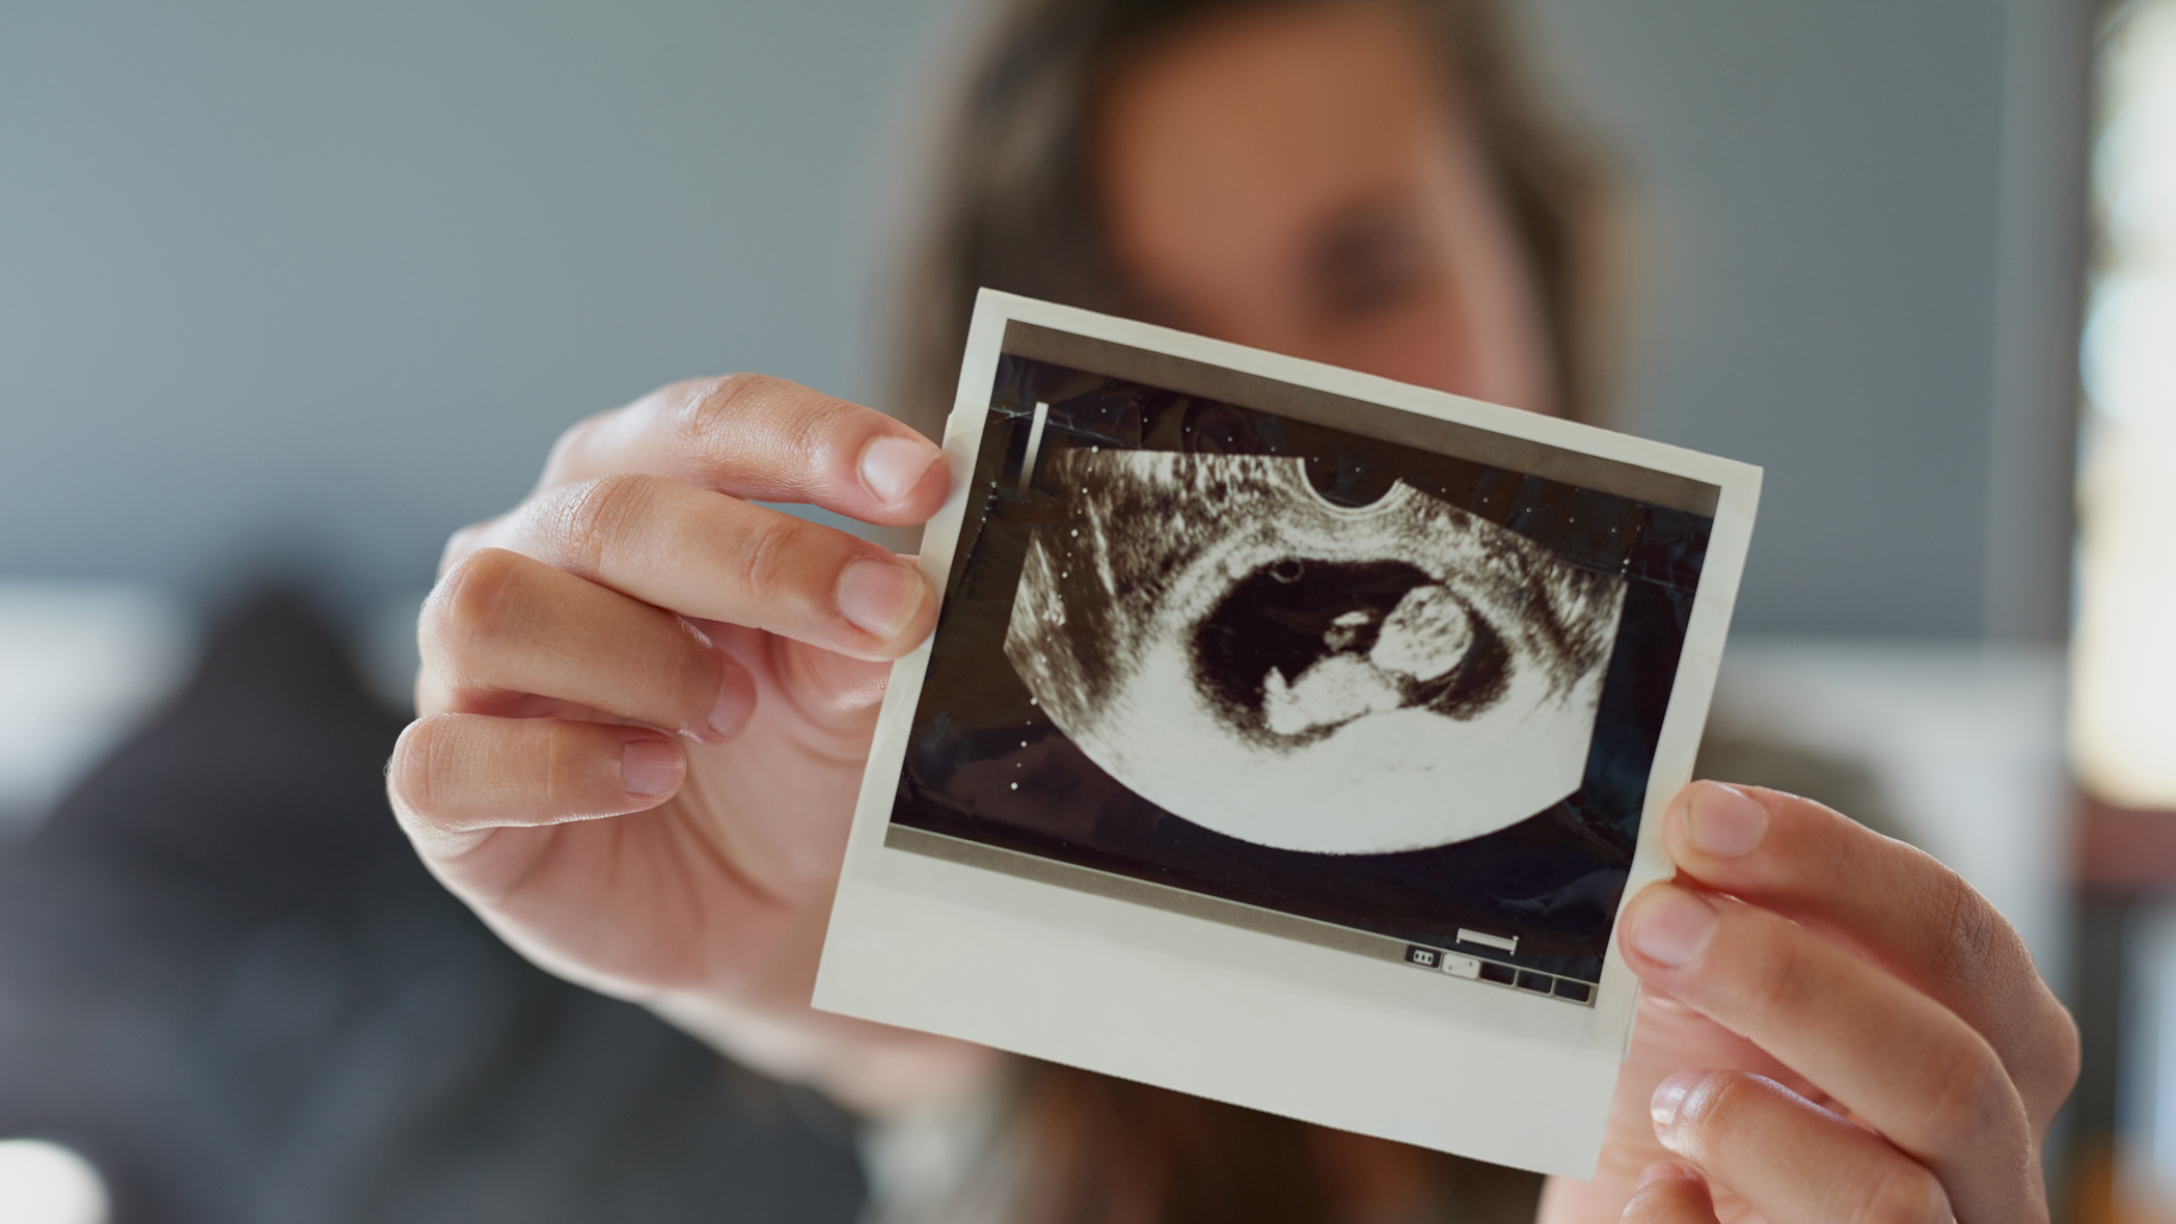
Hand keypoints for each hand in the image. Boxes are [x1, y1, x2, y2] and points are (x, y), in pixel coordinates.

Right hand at [386, 375, 994, 1111]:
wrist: (752, 905)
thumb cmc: (786, 755)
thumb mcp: (847, 688)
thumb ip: (861, 632)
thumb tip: (898, 594)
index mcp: (641, 485)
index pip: (710, 423)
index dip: (816, 442)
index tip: (924, 481)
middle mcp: (539, 552)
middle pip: (612, 509)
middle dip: (763, 559)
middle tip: (884, 614)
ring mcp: (473, 670)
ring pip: (496, 604)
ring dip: (642, 657)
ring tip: (733, 714)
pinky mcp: (443, 790)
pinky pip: (448, 758)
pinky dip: (564, 768)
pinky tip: (655, 777)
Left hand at [1541, 783, 2077, 1222]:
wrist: (1636, 1209)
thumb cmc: (1688, 1108)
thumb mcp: (1708, 997)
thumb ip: (1728, 919)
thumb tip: (1697, 832)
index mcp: (1985, 1053)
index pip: (1961, 942)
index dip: (1832, 867)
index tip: (1700, 820)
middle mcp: (1984, 1169)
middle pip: (1952, 1075)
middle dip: (1787, 983)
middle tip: (1652, 925)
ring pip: (1889, 1206)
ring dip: (1747, 1128)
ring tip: (1669, 1101)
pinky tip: (1656, 1191)